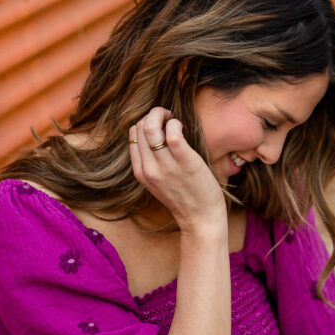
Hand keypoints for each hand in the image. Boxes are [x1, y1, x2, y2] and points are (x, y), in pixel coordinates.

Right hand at [128, 108, 226, 233]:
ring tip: (173, 119)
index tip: (160, 125)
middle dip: (153, 115)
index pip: (133, 134)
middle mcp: (149, 169)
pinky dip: (175, 123)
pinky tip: (181, 127)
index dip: (146, 123)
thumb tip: (155, 134)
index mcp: (141, 172)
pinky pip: (173, 133)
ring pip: (151, 127)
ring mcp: (166, 166)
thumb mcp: (158, 183)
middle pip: (140, 127)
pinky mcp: (184, 162)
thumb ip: (151, 162)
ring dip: (161, 115)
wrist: (201, 220)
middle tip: (168, 118)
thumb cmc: (185, 199)